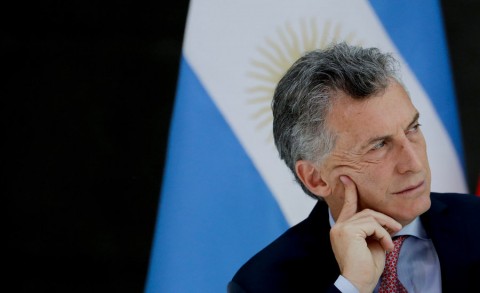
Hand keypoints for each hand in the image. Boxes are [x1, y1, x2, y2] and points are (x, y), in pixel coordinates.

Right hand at [329, 175, 401, 292]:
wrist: (358, 282)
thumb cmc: (365, 268)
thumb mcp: (371, 244)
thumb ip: (372, 230)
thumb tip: (384, 221)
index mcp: (341, 229)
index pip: (347, 206)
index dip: (349, 191)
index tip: (347, 178)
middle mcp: (339, 226)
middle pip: (365, 211)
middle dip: (383, 219)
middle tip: (396, 228)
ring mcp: (342, 228)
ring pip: (370, 216)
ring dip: (385, 228)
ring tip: (390, 243)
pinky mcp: (348, 231)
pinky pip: (372, 225)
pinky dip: (383, 235)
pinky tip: (386, 246)